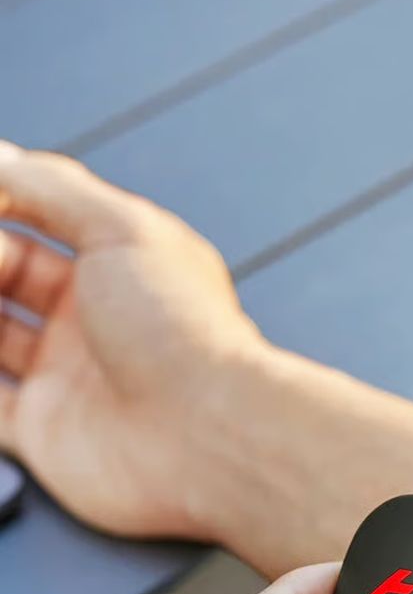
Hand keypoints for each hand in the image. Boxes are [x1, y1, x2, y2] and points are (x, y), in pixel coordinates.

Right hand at [0, 140, 268, 537]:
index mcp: (124, 267)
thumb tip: (1, 157)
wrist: (210, 435)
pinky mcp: (45, 432)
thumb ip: (55, 188)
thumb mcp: (124, 231)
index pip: (43, 217)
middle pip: (8, 271)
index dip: (1, 197)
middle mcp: (95, 321)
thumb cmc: (188, 337)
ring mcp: (68, 377)